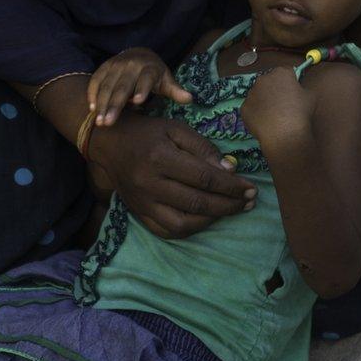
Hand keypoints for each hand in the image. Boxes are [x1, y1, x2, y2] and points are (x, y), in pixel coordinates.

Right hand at [87, 48, 191, 126]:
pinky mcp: (103, 68)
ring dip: (101, 103)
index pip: (145, 79)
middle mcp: (130, 65)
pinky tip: (92, 108)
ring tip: (99, 121)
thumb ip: (175, 90)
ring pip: (107, 85)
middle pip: (122, 86)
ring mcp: (115, 65)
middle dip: (114, 105)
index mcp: (149, 68)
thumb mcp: (165, 80)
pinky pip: (95, 80)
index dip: (142, 89)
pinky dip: (92, 94)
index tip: (138, 102)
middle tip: (108, 123)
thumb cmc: (153, 74)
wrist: (137, 54)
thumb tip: (189, 98)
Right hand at [87, 110, 255, 238]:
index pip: (204, 178)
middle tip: (250, 201)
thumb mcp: (176, 129)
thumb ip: (202, 148)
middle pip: (197, 202)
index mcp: (161, 159)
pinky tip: (206, 219)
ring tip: (231, 210)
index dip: (231, 186)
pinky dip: (190, 229)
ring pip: (183, 224)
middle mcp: (150, 185)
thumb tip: (229, 169)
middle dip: (229, 205)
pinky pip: (167, 231)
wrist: (110, 144)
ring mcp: (143, 203)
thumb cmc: (147, 133)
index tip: (250, 187)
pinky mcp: (139, 213)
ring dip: (212, 220)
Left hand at [240, 65, 313, 147]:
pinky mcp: (243, 107)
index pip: (286, 71)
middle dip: (274, 89)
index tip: (293, 91)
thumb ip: (303, 88)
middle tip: (282, 104)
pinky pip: (251, 108)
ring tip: (273, 116)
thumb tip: (299, 89)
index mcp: (280, 73)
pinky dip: (256, 113)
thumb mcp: (311, 97)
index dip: (290, 81)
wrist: (284, 133)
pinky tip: (264, 123)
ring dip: (264, 101)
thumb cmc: (300, 112)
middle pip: (269, 82)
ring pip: (258, 94)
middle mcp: (263, 79)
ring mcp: (251, 93)